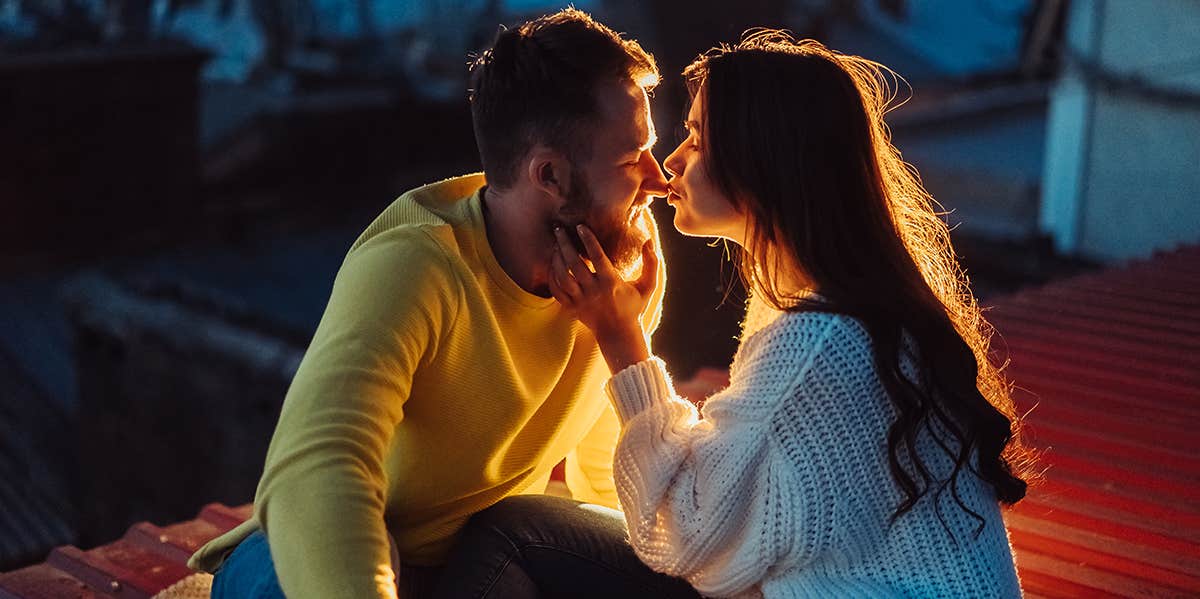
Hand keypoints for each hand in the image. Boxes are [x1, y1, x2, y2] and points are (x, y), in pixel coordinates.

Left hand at [548, 224, 655, 372]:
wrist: (618, 334)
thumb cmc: (634, 307)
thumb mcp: (648, 286)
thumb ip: (651, 264)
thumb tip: (649, 241)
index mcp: (611, 283)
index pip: (597, 256)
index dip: (588, 239)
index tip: (580, 226)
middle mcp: (593, 291)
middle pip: (574, 263)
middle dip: (565, 244)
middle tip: (559, 229)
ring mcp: (580, 300)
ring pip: (562, 276)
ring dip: (556, 259)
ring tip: (555, 245)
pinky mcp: (571, 308)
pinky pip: (556, 291)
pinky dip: (552, 277)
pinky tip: (552, 264)